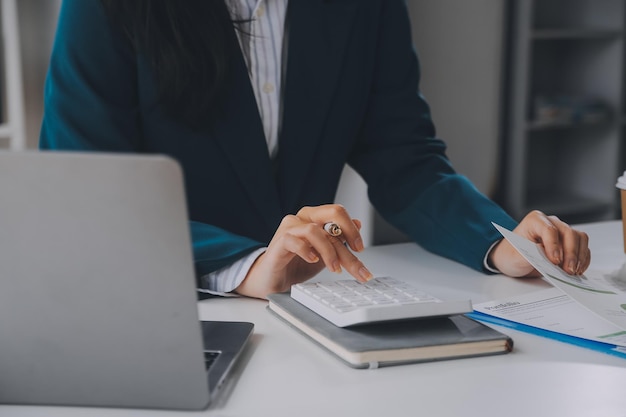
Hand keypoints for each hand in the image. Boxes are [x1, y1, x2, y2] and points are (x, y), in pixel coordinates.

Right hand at [234, 204, 372, 298]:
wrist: (271, 280)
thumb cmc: (295, 265)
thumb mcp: (324, 255)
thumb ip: (338, 240)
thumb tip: (358, 223)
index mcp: (315, 218)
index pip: (339, 215)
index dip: (353, 230)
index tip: (360, 249)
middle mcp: (303, 218)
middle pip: (332, 213)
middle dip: (349, 234)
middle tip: (356, 254)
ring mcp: (289, 228)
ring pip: (314, 230)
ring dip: (329, 251)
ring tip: (334, 268)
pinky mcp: (279, 242)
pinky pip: (293, 240)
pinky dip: (306, 250)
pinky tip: (313, 261)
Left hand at [488, 210, 590, 277]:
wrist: (514, 260)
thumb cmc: (512, 255)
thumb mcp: (514, 257)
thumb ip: (528, 254)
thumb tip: (543, 252)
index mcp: (534, 221)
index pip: (549, 230)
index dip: (554, 245)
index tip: (554, 261)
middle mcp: (551, 223)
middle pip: (568, 233)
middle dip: (571, 253)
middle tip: (568, 270)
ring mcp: (562, 232)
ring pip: (580, 238)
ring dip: (579, 256)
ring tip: (573, 272)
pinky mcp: (569, 243)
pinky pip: (583, 247)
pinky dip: (583, 259)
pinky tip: (577, 270)